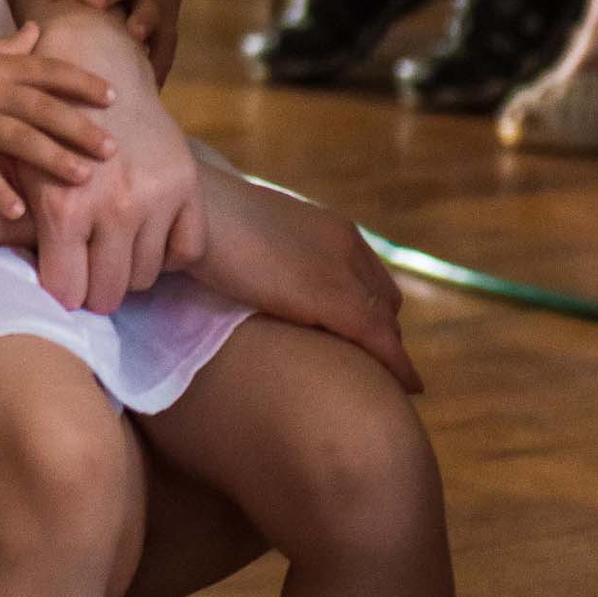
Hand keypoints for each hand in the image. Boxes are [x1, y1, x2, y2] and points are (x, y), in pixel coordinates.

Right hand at [0, 25, 116, 232]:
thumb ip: (8, 45)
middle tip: (113, 148)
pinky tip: (18, 207)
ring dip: (53, 158)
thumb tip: (38, 29)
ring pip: (19, 138)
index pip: (49, 70)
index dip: (82, 83)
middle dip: (80, 128)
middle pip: (44, 108)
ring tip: (82, 177)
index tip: (113, 97)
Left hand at [19, 8, 205, 314]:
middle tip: (85, 273)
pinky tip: (145, 239)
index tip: (59, 281)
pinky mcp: (186, 184)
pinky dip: (169, 255)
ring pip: (145, 277)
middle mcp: (114, 207)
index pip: (66, 291)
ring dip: (127, 273)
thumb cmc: (34, 114)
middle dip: (92, 292)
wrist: (92, 57)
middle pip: (107, 294)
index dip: (60, 291)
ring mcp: (155, 198)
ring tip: (110, 252)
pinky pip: (187, 250)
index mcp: (64, 208)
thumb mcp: (0, 156)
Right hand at [192, 159, 422, 394]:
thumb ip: (261, 258)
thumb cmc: (198, 224)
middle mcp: (344, 243)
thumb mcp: (244, 241)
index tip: (365, 339)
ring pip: (385, 320)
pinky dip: (397, 364)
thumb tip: (249, 280)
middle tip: (371, 366)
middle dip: (382, 332)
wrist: (189, 210)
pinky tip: (408, 386)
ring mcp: (340, 269)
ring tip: (390, 384)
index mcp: (325, 226)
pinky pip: (379, 339)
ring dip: (390, 351)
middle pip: (382, 299)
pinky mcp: (332, 297)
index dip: (369, 309)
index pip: (366, 275)